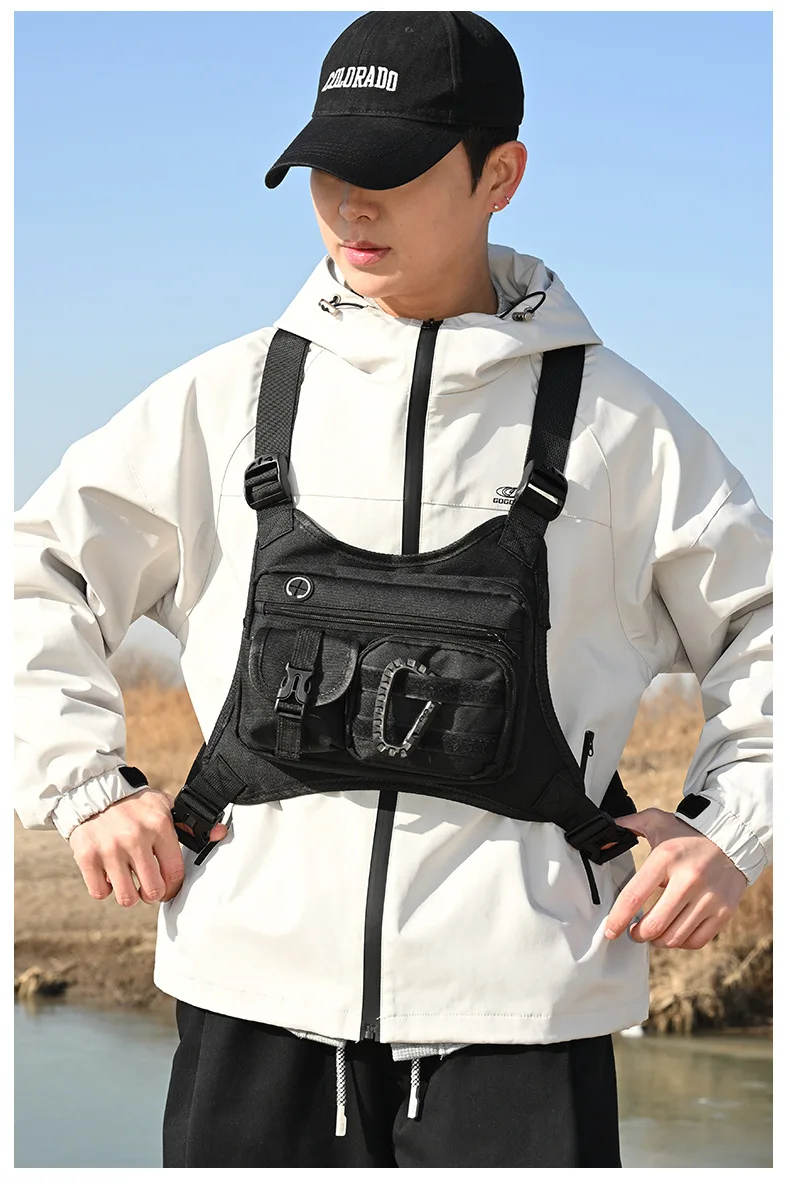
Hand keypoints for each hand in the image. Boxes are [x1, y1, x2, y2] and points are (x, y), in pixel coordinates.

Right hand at [68, 788, 227, 906]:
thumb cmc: (134, 804)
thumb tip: (219, 833)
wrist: (93, 791)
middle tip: (149, 886)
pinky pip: (101, 892)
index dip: (173, 887)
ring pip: (127, 897)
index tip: (169, 888)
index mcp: (159, 825)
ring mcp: (109, 848)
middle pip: (152, 890)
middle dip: (153, 893)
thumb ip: (189, 825)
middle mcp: (135, 837)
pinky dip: (105, 888)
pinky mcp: (87, 856)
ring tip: (129, 881)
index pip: (174, 872)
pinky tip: (109, 874)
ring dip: (130, 894)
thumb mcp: (164, 807)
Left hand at [604, 807, 747, 949]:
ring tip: (652, 934)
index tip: (611, 931)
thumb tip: (604, 833)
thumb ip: (627, 825)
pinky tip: (674, 933)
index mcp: (666, 857)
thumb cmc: (687, 832)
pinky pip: (696, 940)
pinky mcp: (724, 910)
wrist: (732, 835)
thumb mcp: (655, 821)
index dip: (618, 918)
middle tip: (633, 932)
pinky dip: (680, 943)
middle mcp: (688, 879)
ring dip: (657, 941)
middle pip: (655, 925)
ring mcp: (709, 897)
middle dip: (637, 934)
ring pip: (674, 937)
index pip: (635, 895)